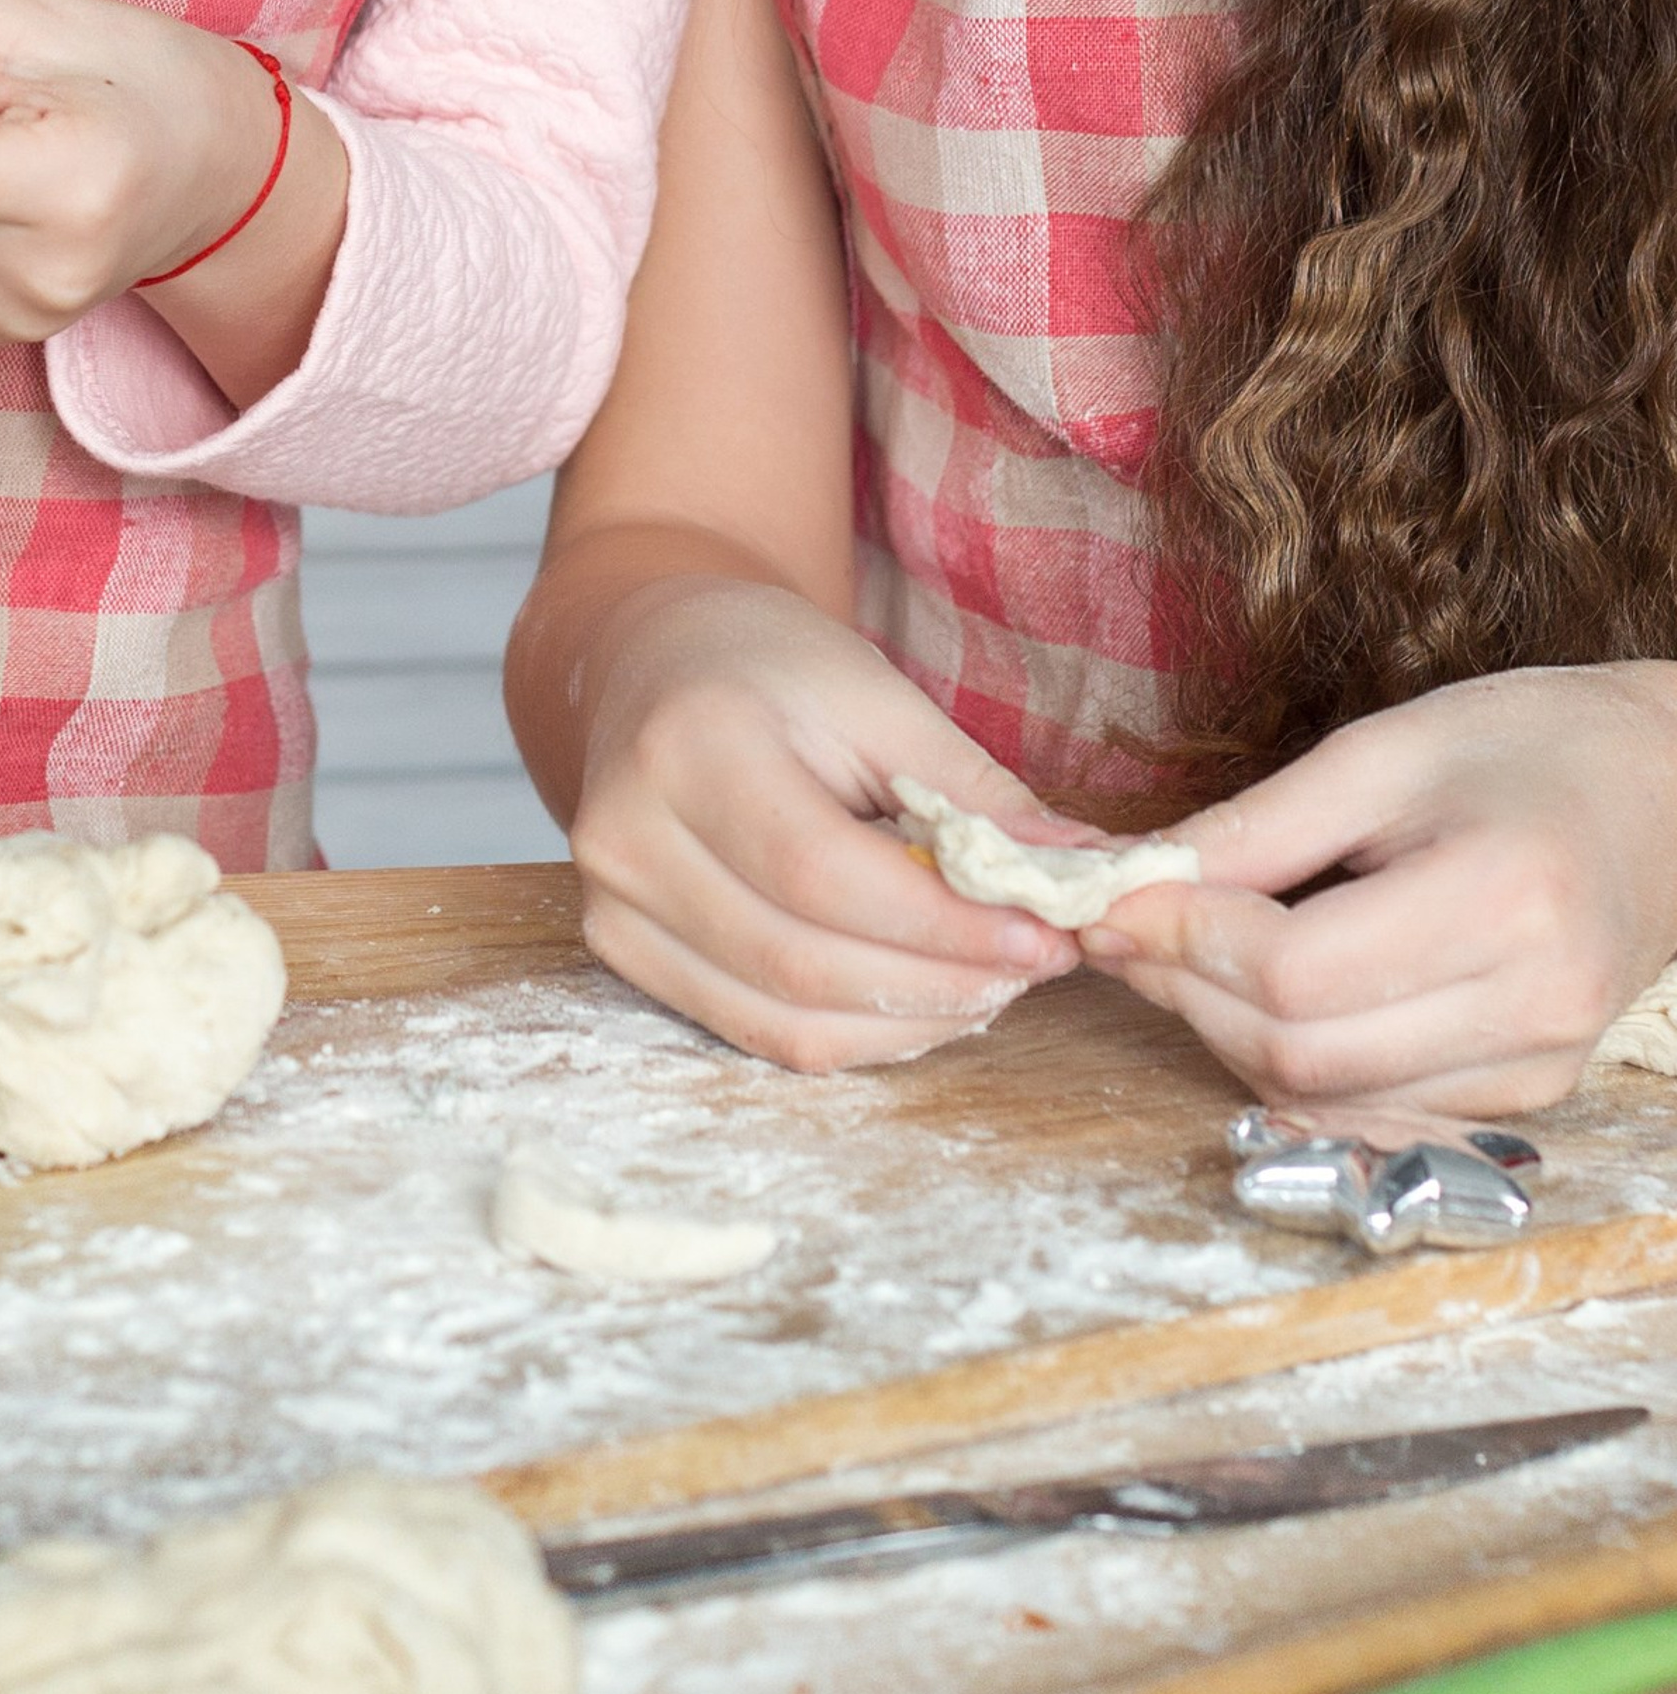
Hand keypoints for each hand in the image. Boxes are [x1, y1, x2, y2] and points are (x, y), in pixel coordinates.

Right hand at [566, 576, 1086, 1071]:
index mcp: (690, 744)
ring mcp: (611, 904)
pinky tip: (916, 999)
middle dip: (940, 982)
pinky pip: (755, 1031)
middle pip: (800, 961)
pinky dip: (853, 1034)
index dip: (940, 924)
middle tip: (1033, 967)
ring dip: (907, 1022)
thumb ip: (971, 794)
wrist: (658, 659)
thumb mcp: (878, 697)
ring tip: (986, 984)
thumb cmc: (774, 668)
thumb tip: (1082, 876)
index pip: (822, 873)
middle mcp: (627, 833)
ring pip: (781, 1020)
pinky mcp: (620, 950)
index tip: (1043, 937)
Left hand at [1082, 665, 1676, 1129]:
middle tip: (1122, 926)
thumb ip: (1262, 824)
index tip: (1112, 897)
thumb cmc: (1531, 746)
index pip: (1298, 971)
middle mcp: (1534, 1006)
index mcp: (1507, 901)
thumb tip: (1137, 880)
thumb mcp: (1389, 749)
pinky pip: (1371, 1107)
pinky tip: (1263, 993)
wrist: (1668, 791)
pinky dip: (1293, 1062)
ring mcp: (1538, 1068)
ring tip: (1181, 951)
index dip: (1184, 941)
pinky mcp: (1529, 1095)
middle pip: (1301, 1053)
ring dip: (1225, 1033)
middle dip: (1185, 992)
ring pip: (1325, 1098)